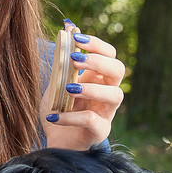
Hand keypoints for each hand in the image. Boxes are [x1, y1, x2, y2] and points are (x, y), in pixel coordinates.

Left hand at [40, 32, 124, 149]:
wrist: (53, 142)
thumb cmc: (58, 111)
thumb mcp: (55, 84)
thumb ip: (61, 63)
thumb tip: (67, 30)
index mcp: (98, 78)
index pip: (109, 54)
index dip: (96, 45)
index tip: (76, 39)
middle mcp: (107, 93)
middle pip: (118, 70)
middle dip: (98, 61)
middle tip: (75, 60)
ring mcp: (107, 113)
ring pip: (116, 94)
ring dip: (91, 88)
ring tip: (68, 89)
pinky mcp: (100, 132)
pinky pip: (93, 120)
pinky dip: (72, 117)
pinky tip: (54, 115)